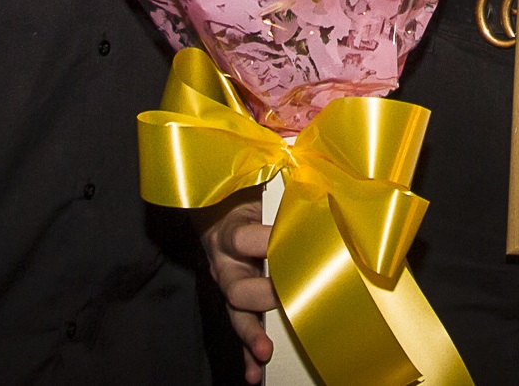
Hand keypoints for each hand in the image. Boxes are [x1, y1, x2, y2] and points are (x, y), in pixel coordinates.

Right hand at [195, 192, 275, 383]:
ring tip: (264, 351)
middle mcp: (224, 262)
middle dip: (264, 293)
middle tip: (289, 293)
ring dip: (250, 335)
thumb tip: (305, 154)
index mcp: (228, 230)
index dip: (266, 241)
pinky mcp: (235, 301)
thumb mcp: (255, 181)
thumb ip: (277, 174)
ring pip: (236, 313)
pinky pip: (240, 328)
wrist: (213, 207)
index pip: (243, 239)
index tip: (293, 240)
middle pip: (237, 285)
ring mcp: (228, 283)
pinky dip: (246, 352)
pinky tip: (254, 373)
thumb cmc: (242, 194)